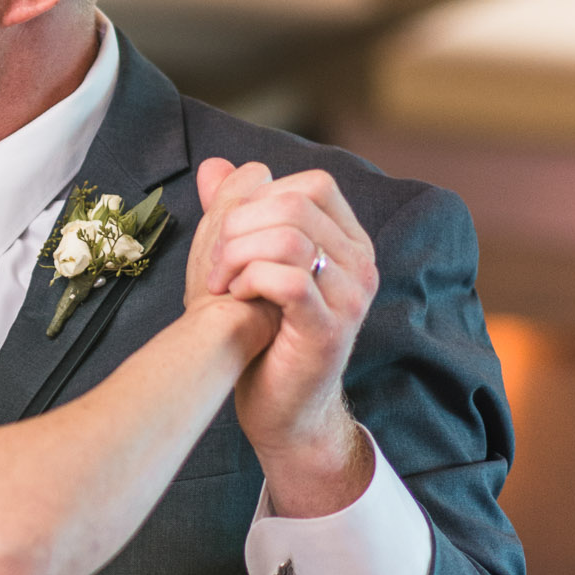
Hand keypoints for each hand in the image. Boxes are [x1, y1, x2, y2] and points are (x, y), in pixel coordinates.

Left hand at [188, 158, 378, 516]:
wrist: (278, 408)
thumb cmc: (259, 332)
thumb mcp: (240, 262)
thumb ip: (233, 212)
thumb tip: (214, 166)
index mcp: (347, 241)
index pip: (311, 185)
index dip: (260, 198)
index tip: (227, 235)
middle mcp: (360, 263)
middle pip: (297, 203)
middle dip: (239, 225)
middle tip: (214, 263)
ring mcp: (351, 297)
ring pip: (291, 236)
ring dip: (238, 253)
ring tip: (220, 283)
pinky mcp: (331, 330)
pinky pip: (289, 279)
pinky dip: (250, 279)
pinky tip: (234, 298)